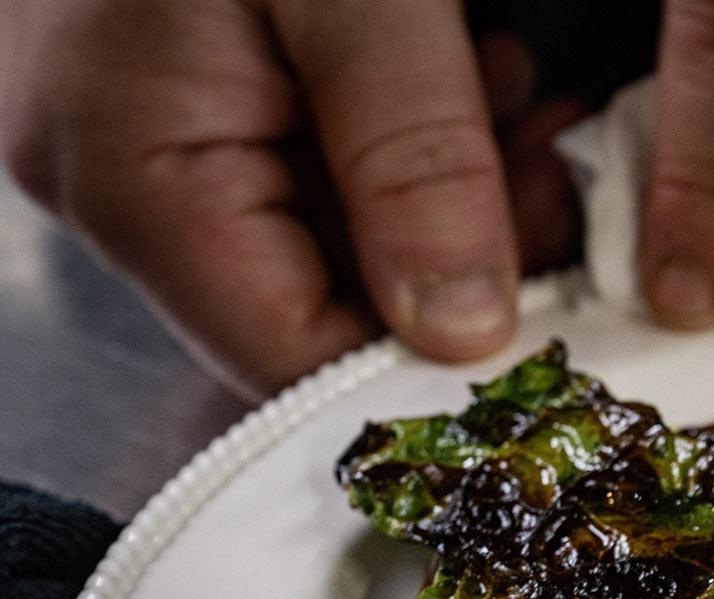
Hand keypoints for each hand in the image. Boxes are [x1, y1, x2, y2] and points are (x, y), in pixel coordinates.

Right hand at [0, 0, 582, 397]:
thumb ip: (412, 157)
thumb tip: (465, 331)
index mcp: (135, 174)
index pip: (290, 357)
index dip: (426, 368)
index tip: (553, 329)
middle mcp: (123, 181)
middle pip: (324, 306)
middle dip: (462, 263)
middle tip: (556, 186)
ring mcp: (159, 137)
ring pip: (343, 240)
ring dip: (458, 196)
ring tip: (512, 104)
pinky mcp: (202, 92)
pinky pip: (330, 166)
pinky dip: (421, 142)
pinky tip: (472, 81)